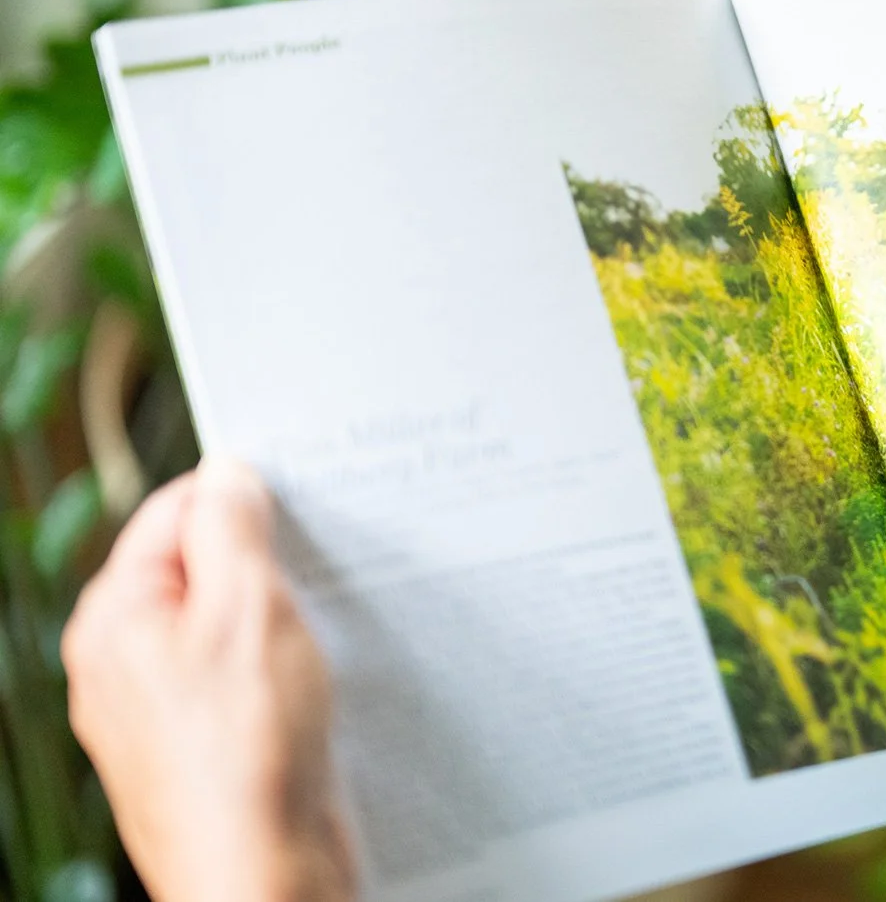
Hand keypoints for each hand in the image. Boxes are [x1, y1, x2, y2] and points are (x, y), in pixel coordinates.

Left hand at [63, 458, 354, 901]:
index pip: (174, 511)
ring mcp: (153, 715)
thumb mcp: (250, 606)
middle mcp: (117, 664)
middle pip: (197, 570)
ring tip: (322, 631)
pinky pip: (236, 683)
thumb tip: (227, 473)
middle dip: (263, 562)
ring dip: (275, 621)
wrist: (263, 872)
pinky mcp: (196, 752)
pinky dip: (278, 671)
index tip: (303, 495)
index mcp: (114, 617)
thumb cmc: (251, 747)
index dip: (241, 495)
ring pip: (222, 630)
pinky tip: (314, 685)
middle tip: (322, 562)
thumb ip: (233, 526)